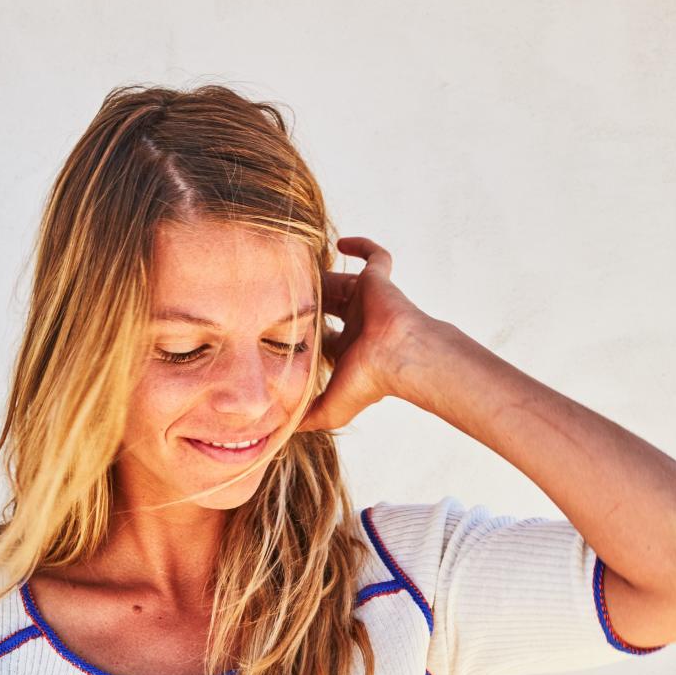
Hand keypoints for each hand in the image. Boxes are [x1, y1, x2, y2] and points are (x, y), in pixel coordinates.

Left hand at [297, 236, 435, 431]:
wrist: (400, 358)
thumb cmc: (370, 382)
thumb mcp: (330, 409)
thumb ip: (307, 418)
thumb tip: (280, 433)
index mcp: (347, 348)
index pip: (319, 337)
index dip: (301, 333)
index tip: (275, 326)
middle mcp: (357, 324)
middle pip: (326, 306)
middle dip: (307, 300)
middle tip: (280, 290)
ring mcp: (368, 301)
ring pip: (342, 280)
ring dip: (323, 274)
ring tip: (296, 264)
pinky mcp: (379, 281)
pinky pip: (375, 256)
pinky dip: (362, 245)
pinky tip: (342, 241)